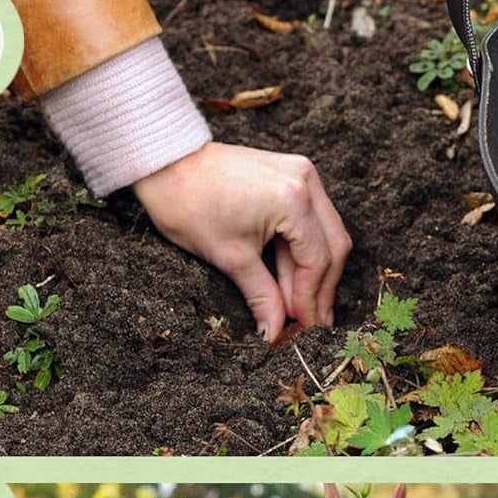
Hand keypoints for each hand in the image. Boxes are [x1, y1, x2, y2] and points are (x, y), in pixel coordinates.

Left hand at [132, 142, 351, 340]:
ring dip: (311, 271)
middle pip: (332, 246)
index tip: (306, 330)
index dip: (312, 300)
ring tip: (299, 308)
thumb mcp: (229, 257)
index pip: (317, 261)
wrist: (166, 165)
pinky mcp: (291, 175)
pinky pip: (308, 218)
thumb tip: (275, 332)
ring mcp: (301, 174)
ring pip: (324, 233)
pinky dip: (300, 249)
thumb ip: (262, 296)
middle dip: (320, 289)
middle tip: (311, 325)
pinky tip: (290, 279)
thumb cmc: (188, 204)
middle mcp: (306, 181)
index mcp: (294, 199)